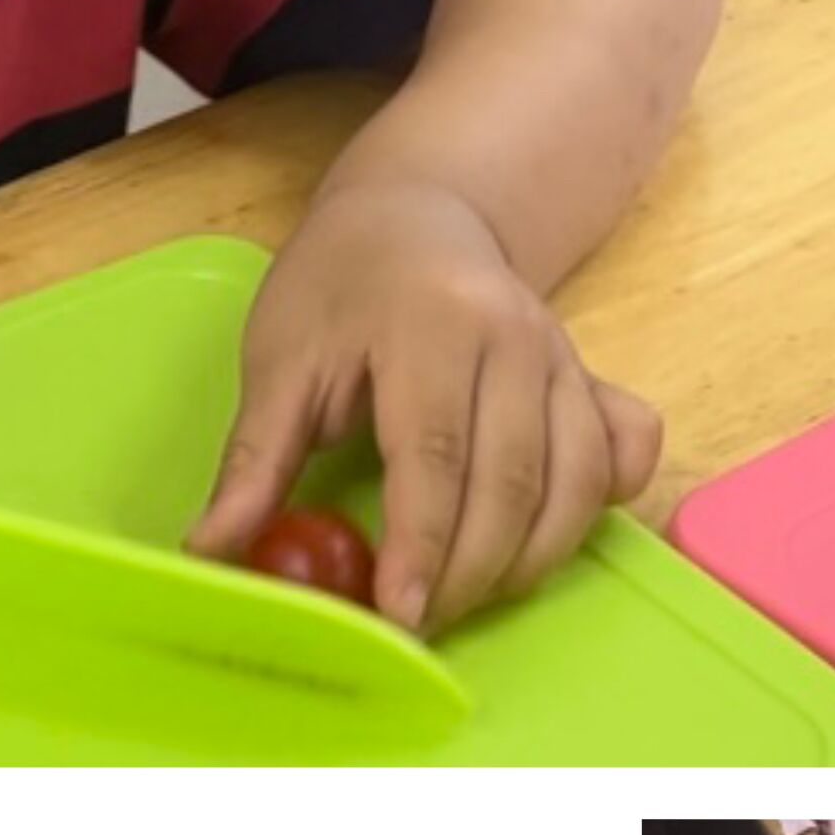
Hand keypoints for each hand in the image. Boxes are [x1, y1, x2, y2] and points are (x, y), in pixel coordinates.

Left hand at [187, 173, 658, 632]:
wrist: (417, 213)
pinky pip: (623, 454)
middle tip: (421, 622)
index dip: (422, 544)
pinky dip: (596, 509)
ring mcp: (562, 358)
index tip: (399, 614)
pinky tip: (541, 542)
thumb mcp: (281, 358)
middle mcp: (513, 337)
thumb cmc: (340, 285)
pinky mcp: (590, 377)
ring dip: (528, 560)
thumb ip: (255, 459)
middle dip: (470, 572)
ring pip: (575, 483)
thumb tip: (212, 550)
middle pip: (511, 481)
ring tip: (468, 597)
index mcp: (430, 323)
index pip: (434, 452)